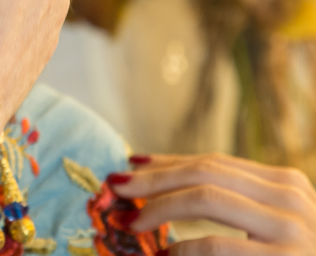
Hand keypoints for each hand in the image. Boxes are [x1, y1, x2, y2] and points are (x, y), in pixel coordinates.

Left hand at [111, 153, 315, 254]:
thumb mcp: (266, 227)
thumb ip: (228, 204)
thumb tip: (155, 177)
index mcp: (287, 185)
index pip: (214, 163)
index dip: (167, 163)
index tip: (131, 164)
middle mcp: (293, 198)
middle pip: (205, 173)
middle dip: (154, 180)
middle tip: (116, 188)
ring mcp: (294, 230)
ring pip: (206, 198)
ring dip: (160, 208)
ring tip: (132, 222)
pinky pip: (217, 246)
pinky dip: (183, 248)